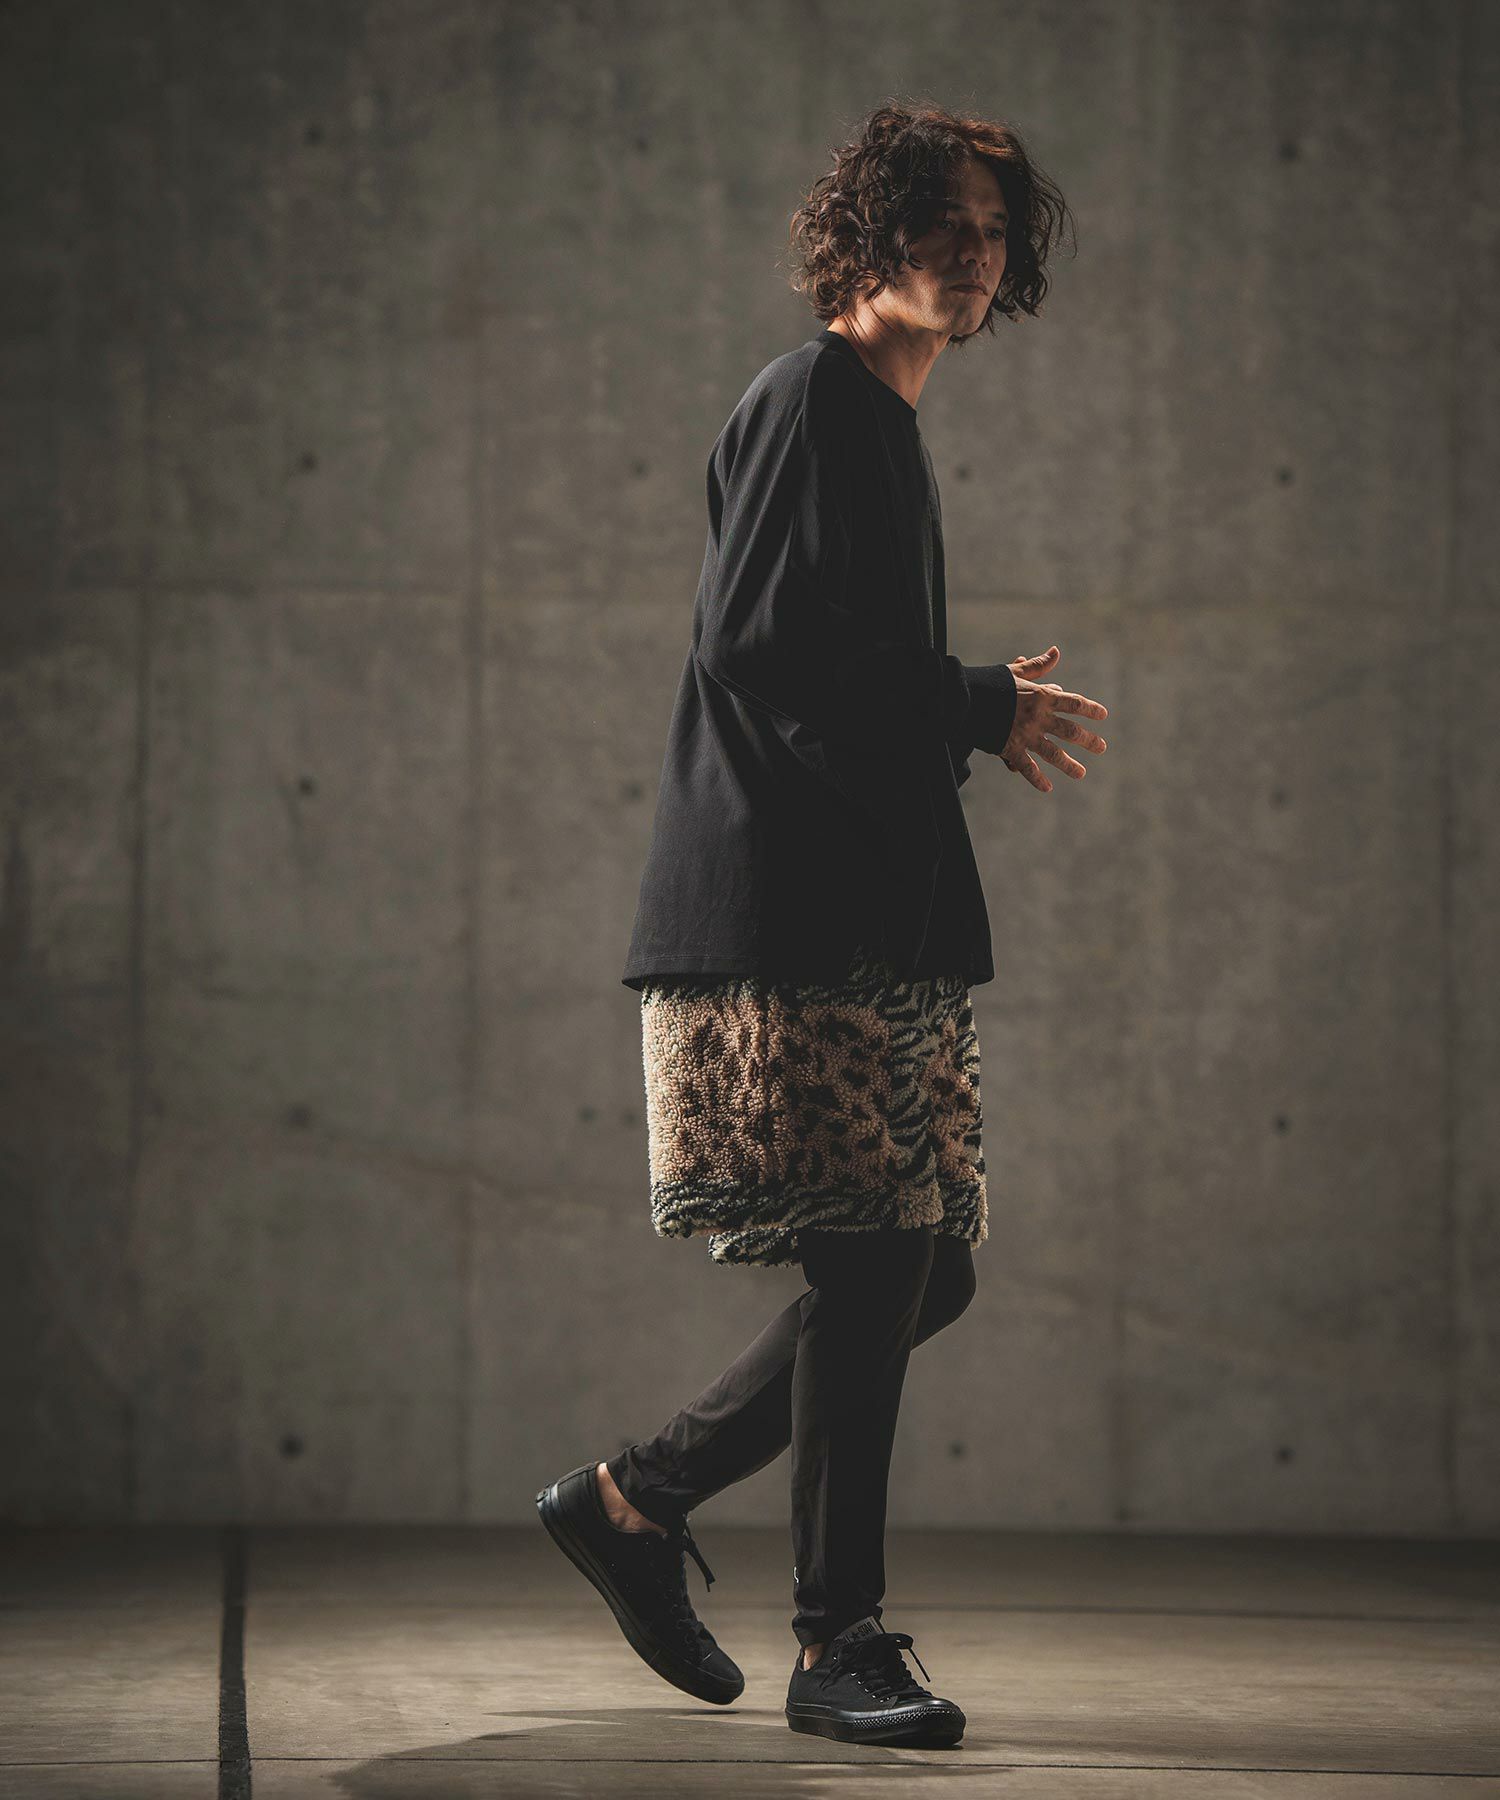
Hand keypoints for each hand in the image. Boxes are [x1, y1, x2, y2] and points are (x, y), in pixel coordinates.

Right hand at [990, 645, 1108, 793]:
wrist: (965, 698)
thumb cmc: (991, 682)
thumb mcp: (1016, 672)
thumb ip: (1038, 666)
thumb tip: (1056, 651)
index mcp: (1042, 696)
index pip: (1073, 703)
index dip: (1090, 709)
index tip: (1103, 715)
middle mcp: (1038, 718)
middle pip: (1070, 731)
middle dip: (1088, 740)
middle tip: (1101, 747)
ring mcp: (1025, 735)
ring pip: (1054, 753)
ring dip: (1069, 765)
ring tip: (1081, 773)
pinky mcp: (1010, 748)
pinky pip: (1028, 767)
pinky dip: (1037, 779)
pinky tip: (1047, 788)